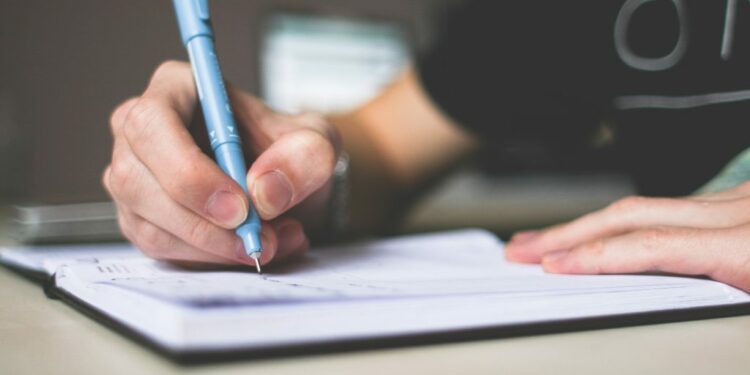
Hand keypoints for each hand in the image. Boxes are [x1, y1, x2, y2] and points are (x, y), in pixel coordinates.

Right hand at [103, 61, 339, 266]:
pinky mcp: (141, 220)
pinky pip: (163, 251)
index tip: (239, 207)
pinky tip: (251, 249)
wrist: (286, 184)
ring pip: (149, 225)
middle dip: (202, 223)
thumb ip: (305, 156)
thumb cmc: (289, 150)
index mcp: (175, 88)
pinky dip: (212, 260)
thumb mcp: (317, 142)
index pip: (152, 124)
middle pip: (136, 181)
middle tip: (258, 240)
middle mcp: (140, 131)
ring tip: (272, 242)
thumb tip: (265, 191)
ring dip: (214, 248)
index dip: (188, 171)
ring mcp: (133, 178)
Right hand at [506, 182, 749, 291]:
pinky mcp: (741, 200)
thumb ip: (729, 303)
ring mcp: (740, 200)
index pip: (652, 246)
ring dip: (590, 224)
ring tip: (549, 241)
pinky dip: (628, 220)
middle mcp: (741, 212)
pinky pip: (672, 206)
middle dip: (568, 232)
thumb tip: (664, 314)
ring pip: (645, 205)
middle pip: (632, 214)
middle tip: (522, 248)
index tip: (550, 266)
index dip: (594, 255)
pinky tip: (605, 231)